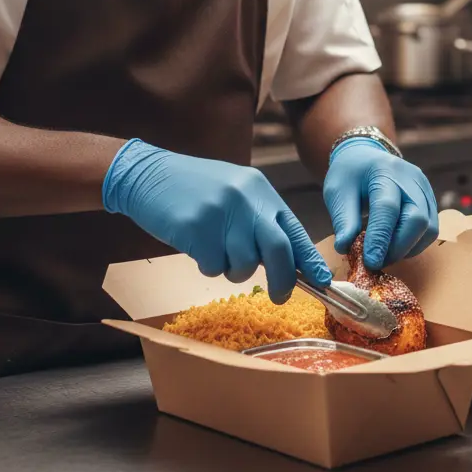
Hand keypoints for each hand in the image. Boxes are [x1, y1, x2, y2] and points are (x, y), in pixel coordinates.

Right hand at [103, 140, 331, 302]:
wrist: (149, 174)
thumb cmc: (195, 188)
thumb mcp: (235, 191)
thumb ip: (259, 219)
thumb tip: (288, 259)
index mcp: (259, 189)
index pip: (292, 229)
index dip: (309, 259)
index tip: (323, 282)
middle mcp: (244, 199)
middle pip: (277, 250)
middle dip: (283, 279)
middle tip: (280, 296)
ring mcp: (221, 213)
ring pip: (243, 264)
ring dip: (232, 269)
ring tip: (215, 248)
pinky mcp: (196, 228)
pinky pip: (213, 267)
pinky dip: (207, 265)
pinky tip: (195, 243)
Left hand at [323, 137, 438, 269]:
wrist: (365, 157)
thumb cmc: (350, 174)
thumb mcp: (337, 192)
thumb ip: (343, 220)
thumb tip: (345, 248)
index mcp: (384, 171)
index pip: (387, 208)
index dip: (380, 238)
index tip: (370, 262)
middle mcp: (411, 178)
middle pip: (417, 219)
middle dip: (397, 248)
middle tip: (375, 262)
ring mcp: (424, 189)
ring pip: (428, 229)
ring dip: (406, 249)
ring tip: (383, 254)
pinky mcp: (430, 200)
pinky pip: (430, 230)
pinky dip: (413, 244)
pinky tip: (394, 246)